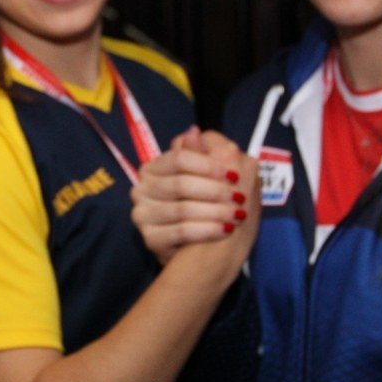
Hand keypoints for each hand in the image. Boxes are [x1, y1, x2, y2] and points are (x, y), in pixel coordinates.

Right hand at [132, 128, 253, 263]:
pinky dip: (207, 230)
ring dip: (215, 211)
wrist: (203, 251)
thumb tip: (194, 130)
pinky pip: (180, 232)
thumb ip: (201, 154)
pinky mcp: (149, 238)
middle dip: (215, 191)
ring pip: (182, 209)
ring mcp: (142, 214)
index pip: (179, 159)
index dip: (207, 165)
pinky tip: (225, 230)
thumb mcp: (209, 177)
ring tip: (237, 215)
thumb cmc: (208, 206)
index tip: (233, 175)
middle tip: (239, 198)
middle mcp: (141, 189)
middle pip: (181, 184)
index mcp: (154, 168)